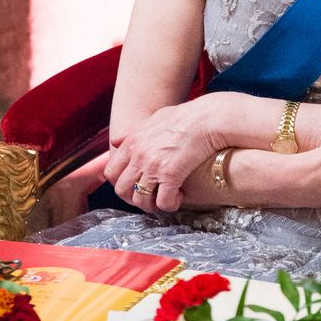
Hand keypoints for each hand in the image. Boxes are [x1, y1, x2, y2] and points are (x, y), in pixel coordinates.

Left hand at [106, 98, 226, 212]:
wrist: (208, 118)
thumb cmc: (187, 115)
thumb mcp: (155, 117)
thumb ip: (134, 130)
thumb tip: (117, 140)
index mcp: (133, 141)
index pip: (111, 172)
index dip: (122, 182)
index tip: (135, 185)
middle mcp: (139, 155)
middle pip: (121, 190)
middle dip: (134, 197)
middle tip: (149, 196)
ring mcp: (153, 166)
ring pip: (140, 200)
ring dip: (151, 204)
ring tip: (164, 199)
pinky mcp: (170, 175)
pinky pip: (163, 203)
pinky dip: (170, 205)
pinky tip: (179, 197)